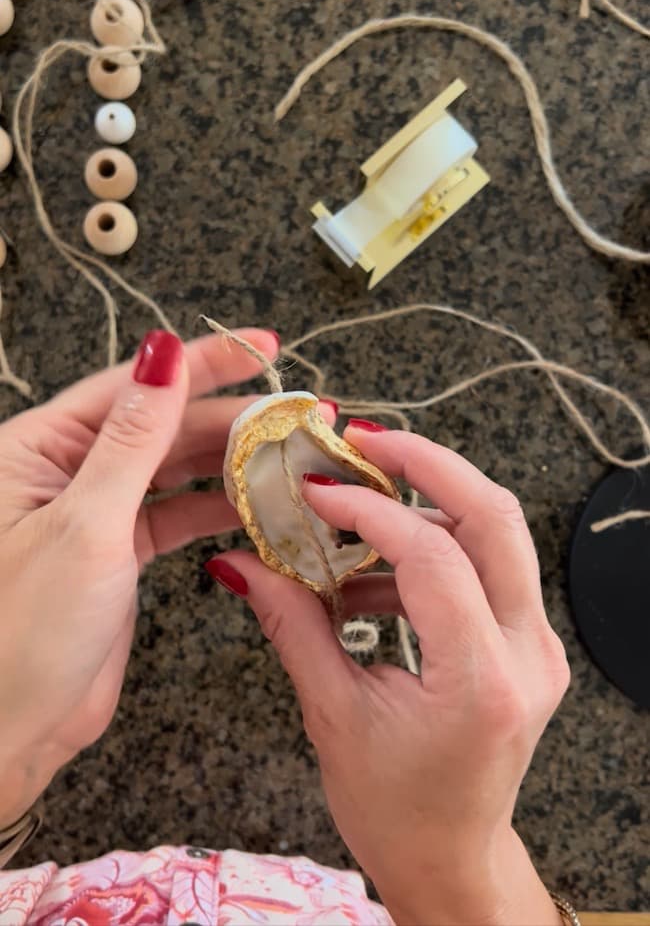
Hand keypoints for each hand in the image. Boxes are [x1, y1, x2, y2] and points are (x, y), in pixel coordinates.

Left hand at [0, 327, 284, 827]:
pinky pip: (176, 513)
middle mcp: (65, 471)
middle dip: (229, 418)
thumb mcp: (86, 526)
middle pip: (161, 425)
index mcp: (37, 449)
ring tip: (288, 454)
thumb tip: (161, 356)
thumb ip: (132, 440)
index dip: (200, 363)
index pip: (132, 388)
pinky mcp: (118, 552)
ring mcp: (95, 512)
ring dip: (230, 461)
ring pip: (173, 468)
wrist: (13, 730)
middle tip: (295, 414)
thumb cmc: (24, 631)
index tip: (260, 348)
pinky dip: (216, 508)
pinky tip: (256, 504)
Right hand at [206, 424, 569, 925]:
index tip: (318, 491)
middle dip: (430, 463)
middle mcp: (527, 653)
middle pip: (496, 517)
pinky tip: (372, 573)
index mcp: (481, 681)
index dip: (370, 510)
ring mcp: (536, 645)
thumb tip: (241, 564)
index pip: (434, 557)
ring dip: (428, 505)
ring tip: (355, 516)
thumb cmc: (393, 807)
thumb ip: (294, 626)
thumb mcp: (333, 716)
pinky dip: (431, 549)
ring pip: (498, 533)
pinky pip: (487, 566)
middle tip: (367, 441)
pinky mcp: (526, 641)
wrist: (449, 855)